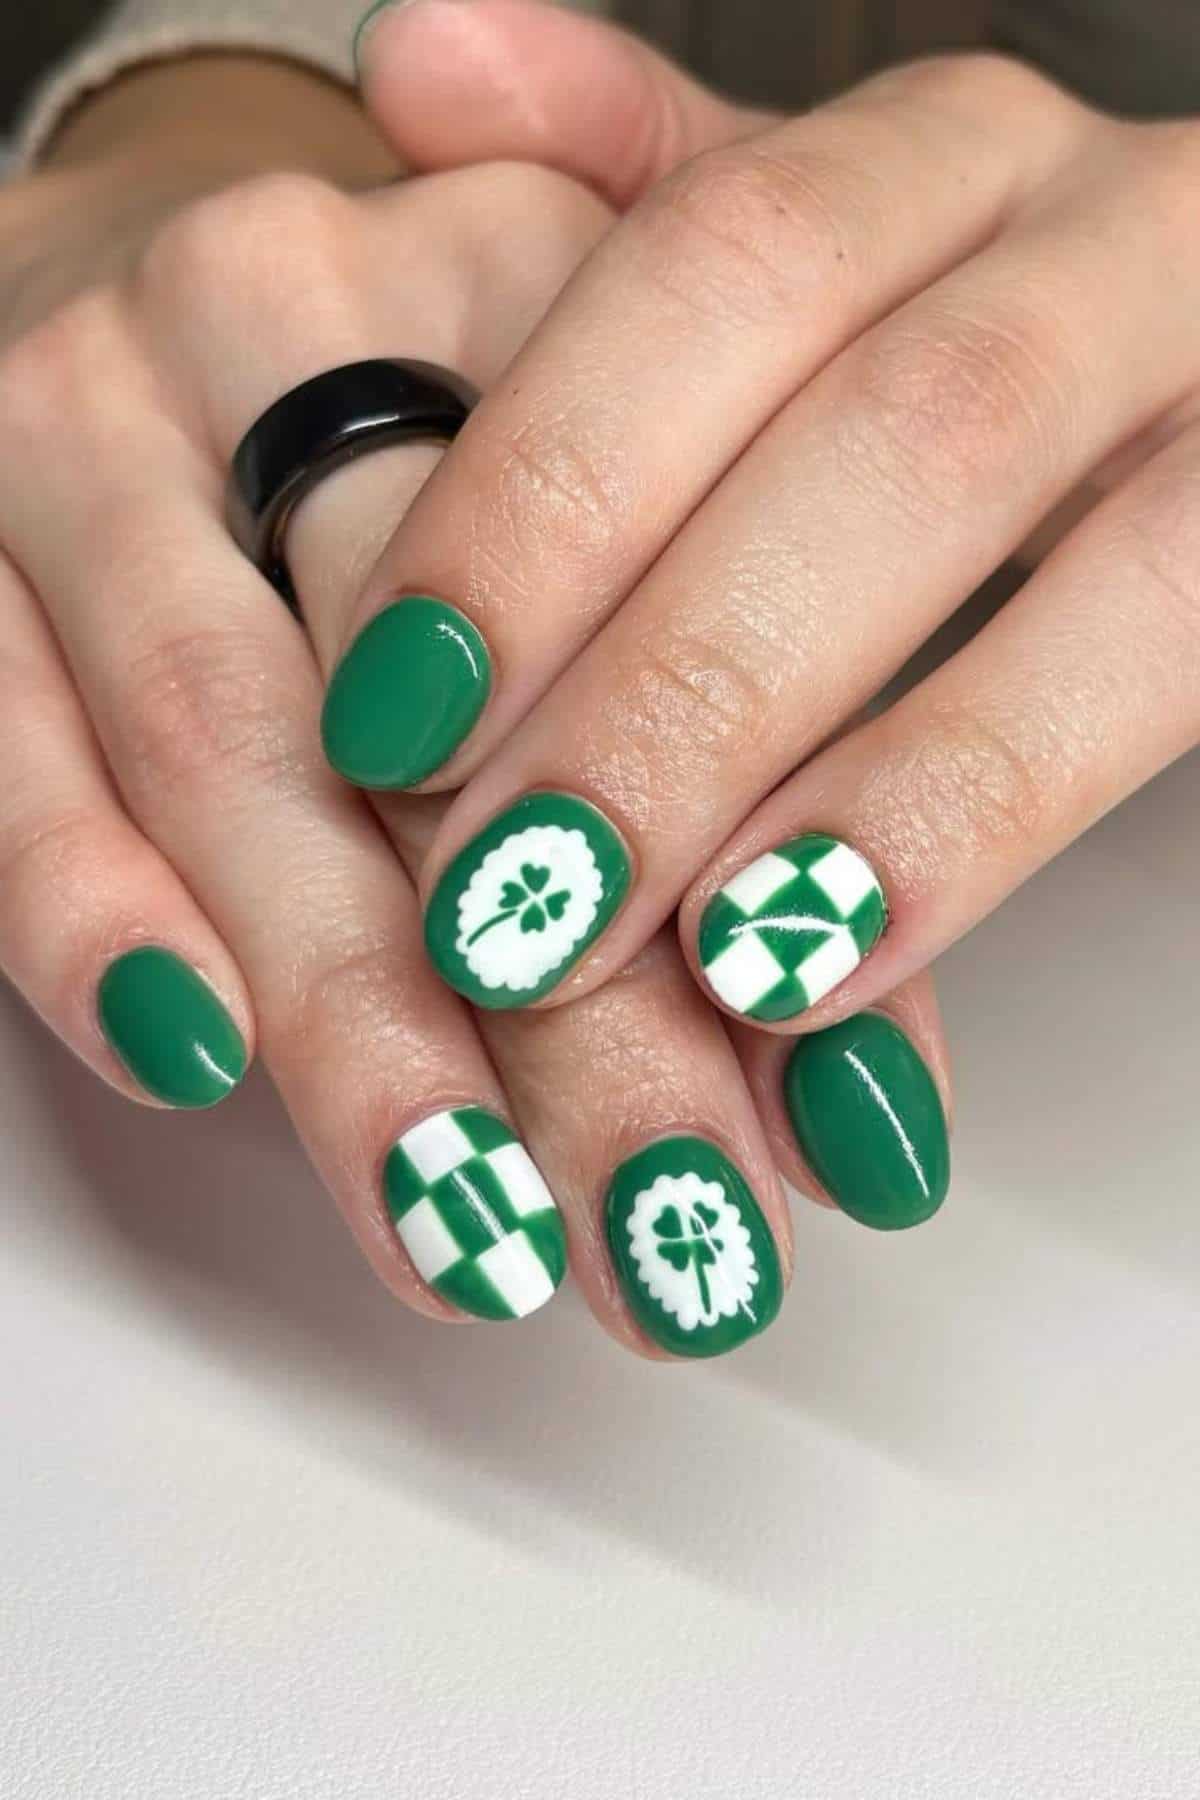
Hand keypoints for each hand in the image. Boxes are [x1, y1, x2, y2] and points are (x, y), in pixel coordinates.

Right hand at [0, 54, 827, 1360]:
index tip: (847, 1126)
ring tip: (473, 1235)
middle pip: (453, 691)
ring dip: (354, 1021)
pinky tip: (206, 1072)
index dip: (759, 879)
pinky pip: (0, 751)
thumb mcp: (624, 495)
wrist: (160, 289)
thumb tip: (868, 1099)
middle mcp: (286, 307)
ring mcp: (87, 425)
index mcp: (522, 264)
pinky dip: (94, 918)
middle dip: (573, 1010)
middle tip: (676, 1240)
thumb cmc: (438, 421)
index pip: (660, 598)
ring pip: (228, 745)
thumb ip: (752, 765)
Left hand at [345, 4, 1199, 1081]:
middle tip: (510, 902)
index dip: (547, 494)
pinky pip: (1179, 673)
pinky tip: (843, 963)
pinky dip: (990, 825)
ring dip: (882, 787)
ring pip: (1106, 575)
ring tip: (702, 971)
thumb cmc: (957, 341)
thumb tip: (408, 63)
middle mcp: (1123, 231)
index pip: (723, 271)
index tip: (388, 710)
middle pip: (897, 434)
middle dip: (686, 686)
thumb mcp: (805, 257)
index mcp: (949, 153)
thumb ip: (630, 179)